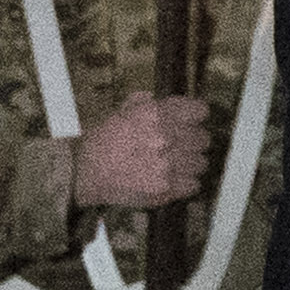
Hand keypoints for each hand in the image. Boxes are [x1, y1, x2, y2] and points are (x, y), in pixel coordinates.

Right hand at [68, 90, 213, 207]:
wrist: (86, 171)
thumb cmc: (104, 139)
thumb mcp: (123, 110)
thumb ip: (147, 102)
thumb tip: (165, 101)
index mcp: (157, 114)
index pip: (200, 111)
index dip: (196, 116)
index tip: (192, 121)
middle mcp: (166, 137)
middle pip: (203, 139)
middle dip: (194, 142)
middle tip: (181, 146)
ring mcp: (167, 165)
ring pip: (201, 163)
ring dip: (191, 163)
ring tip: (177, 164)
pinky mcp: (166, 188)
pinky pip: (194, 184)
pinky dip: (187, 183)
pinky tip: (173, 179)